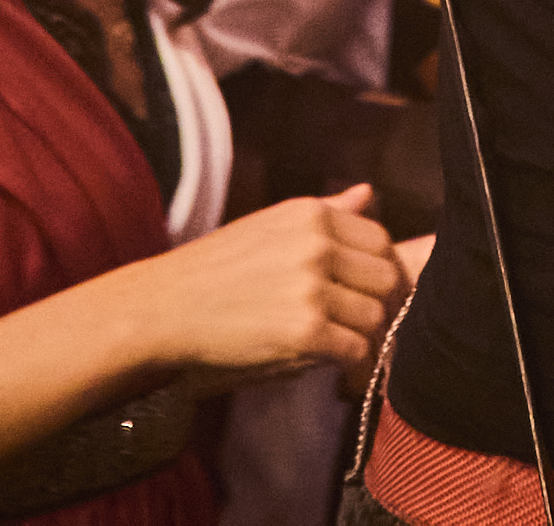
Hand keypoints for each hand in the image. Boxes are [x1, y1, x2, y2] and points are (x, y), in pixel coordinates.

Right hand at [135, 184, 401, 381]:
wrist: (167, 306)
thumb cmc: (217, 267)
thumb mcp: (272, 224)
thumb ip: (327, 212)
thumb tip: (369, 192)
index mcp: (313, 214)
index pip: (379, 240)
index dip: (382, 270)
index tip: (371, 293)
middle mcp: (319, 244)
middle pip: (386, 277)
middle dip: (380, 303)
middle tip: (362, 324)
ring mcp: (313, 288)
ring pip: (374, 316)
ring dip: (362, 335)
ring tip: (340, 343)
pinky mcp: (305, 332)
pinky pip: (354, 349)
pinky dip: (348, 360)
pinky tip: (326, 360)